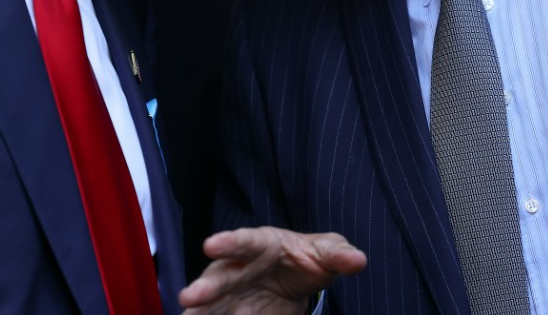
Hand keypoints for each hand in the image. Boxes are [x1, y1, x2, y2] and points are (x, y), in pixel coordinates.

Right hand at [178, 226, 366, 313]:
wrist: (298, 276)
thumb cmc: (308, 257)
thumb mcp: (327, 252)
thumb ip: (339, 255)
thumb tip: (358, 259)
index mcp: (261, 243)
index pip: (243, 240)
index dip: (228, 242)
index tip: (211, 245)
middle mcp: (239, 266)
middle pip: (220, 276)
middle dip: (205, 286)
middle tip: (189, 297)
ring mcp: (232, 292)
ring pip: (210, 303)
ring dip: (198, 312)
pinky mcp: (230, 312)